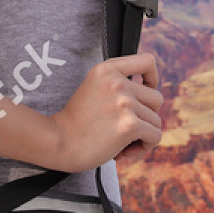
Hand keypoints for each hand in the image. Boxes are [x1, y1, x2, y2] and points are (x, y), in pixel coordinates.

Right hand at [51, 51, 162, 172]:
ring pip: (156, 120)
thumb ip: (117, 85)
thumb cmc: (75, 122)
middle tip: (124, 129)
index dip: (153, 77)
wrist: (58, 142)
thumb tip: (150, 91)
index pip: (147, 60)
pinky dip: (144, 147)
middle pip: (156, 98)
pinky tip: (123, 152)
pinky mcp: (130, 124)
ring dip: (143, 135)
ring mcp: (124, 102)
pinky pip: (155, 136)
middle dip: (146, 116)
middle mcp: (117, 82)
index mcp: (107, 70)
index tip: (146, 89)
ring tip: (121, 143)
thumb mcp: (94, 89)